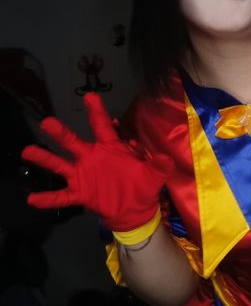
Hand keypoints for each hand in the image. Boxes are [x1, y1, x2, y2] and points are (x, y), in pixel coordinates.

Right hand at [21, 93, 172, 231]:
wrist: (135, 209)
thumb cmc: (142, 185)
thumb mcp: (154, 175)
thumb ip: (159, 166)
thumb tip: (166, 159)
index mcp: (110, 148)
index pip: (102, 126)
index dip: (97, 111)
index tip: (89, 96)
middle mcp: (92, 157)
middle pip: (74, 142)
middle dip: (61, 133)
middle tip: (47, 122)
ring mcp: (83, 175)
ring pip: (61, 165)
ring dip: (45, 158)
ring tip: (27, 151)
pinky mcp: (80, 193)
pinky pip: (62, 196)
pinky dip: (48, 198)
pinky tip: (32, 199)